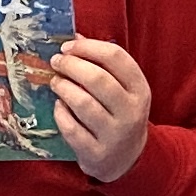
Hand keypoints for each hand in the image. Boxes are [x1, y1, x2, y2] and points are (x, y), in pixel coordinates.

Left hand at [49, 35, 153, 182]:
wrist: (128, 158)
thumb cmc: (119, 114)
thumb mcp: (123, 89)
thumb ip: (104, 64)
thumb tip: (75, 37)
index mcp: (140, 89)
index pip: (116, 57)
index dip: (87, 47)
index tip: (68, 46)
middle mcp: (131, 112)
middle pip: (98, 79)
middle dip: (71, 65)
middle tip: (56, 62)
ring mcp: (115, 135)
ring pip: (83, 103)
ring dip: (63, 87)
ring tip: (55, 82)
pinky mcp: (96, 153)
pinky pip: (71, 129)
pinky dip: (60, 113)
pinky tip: (59, 106)